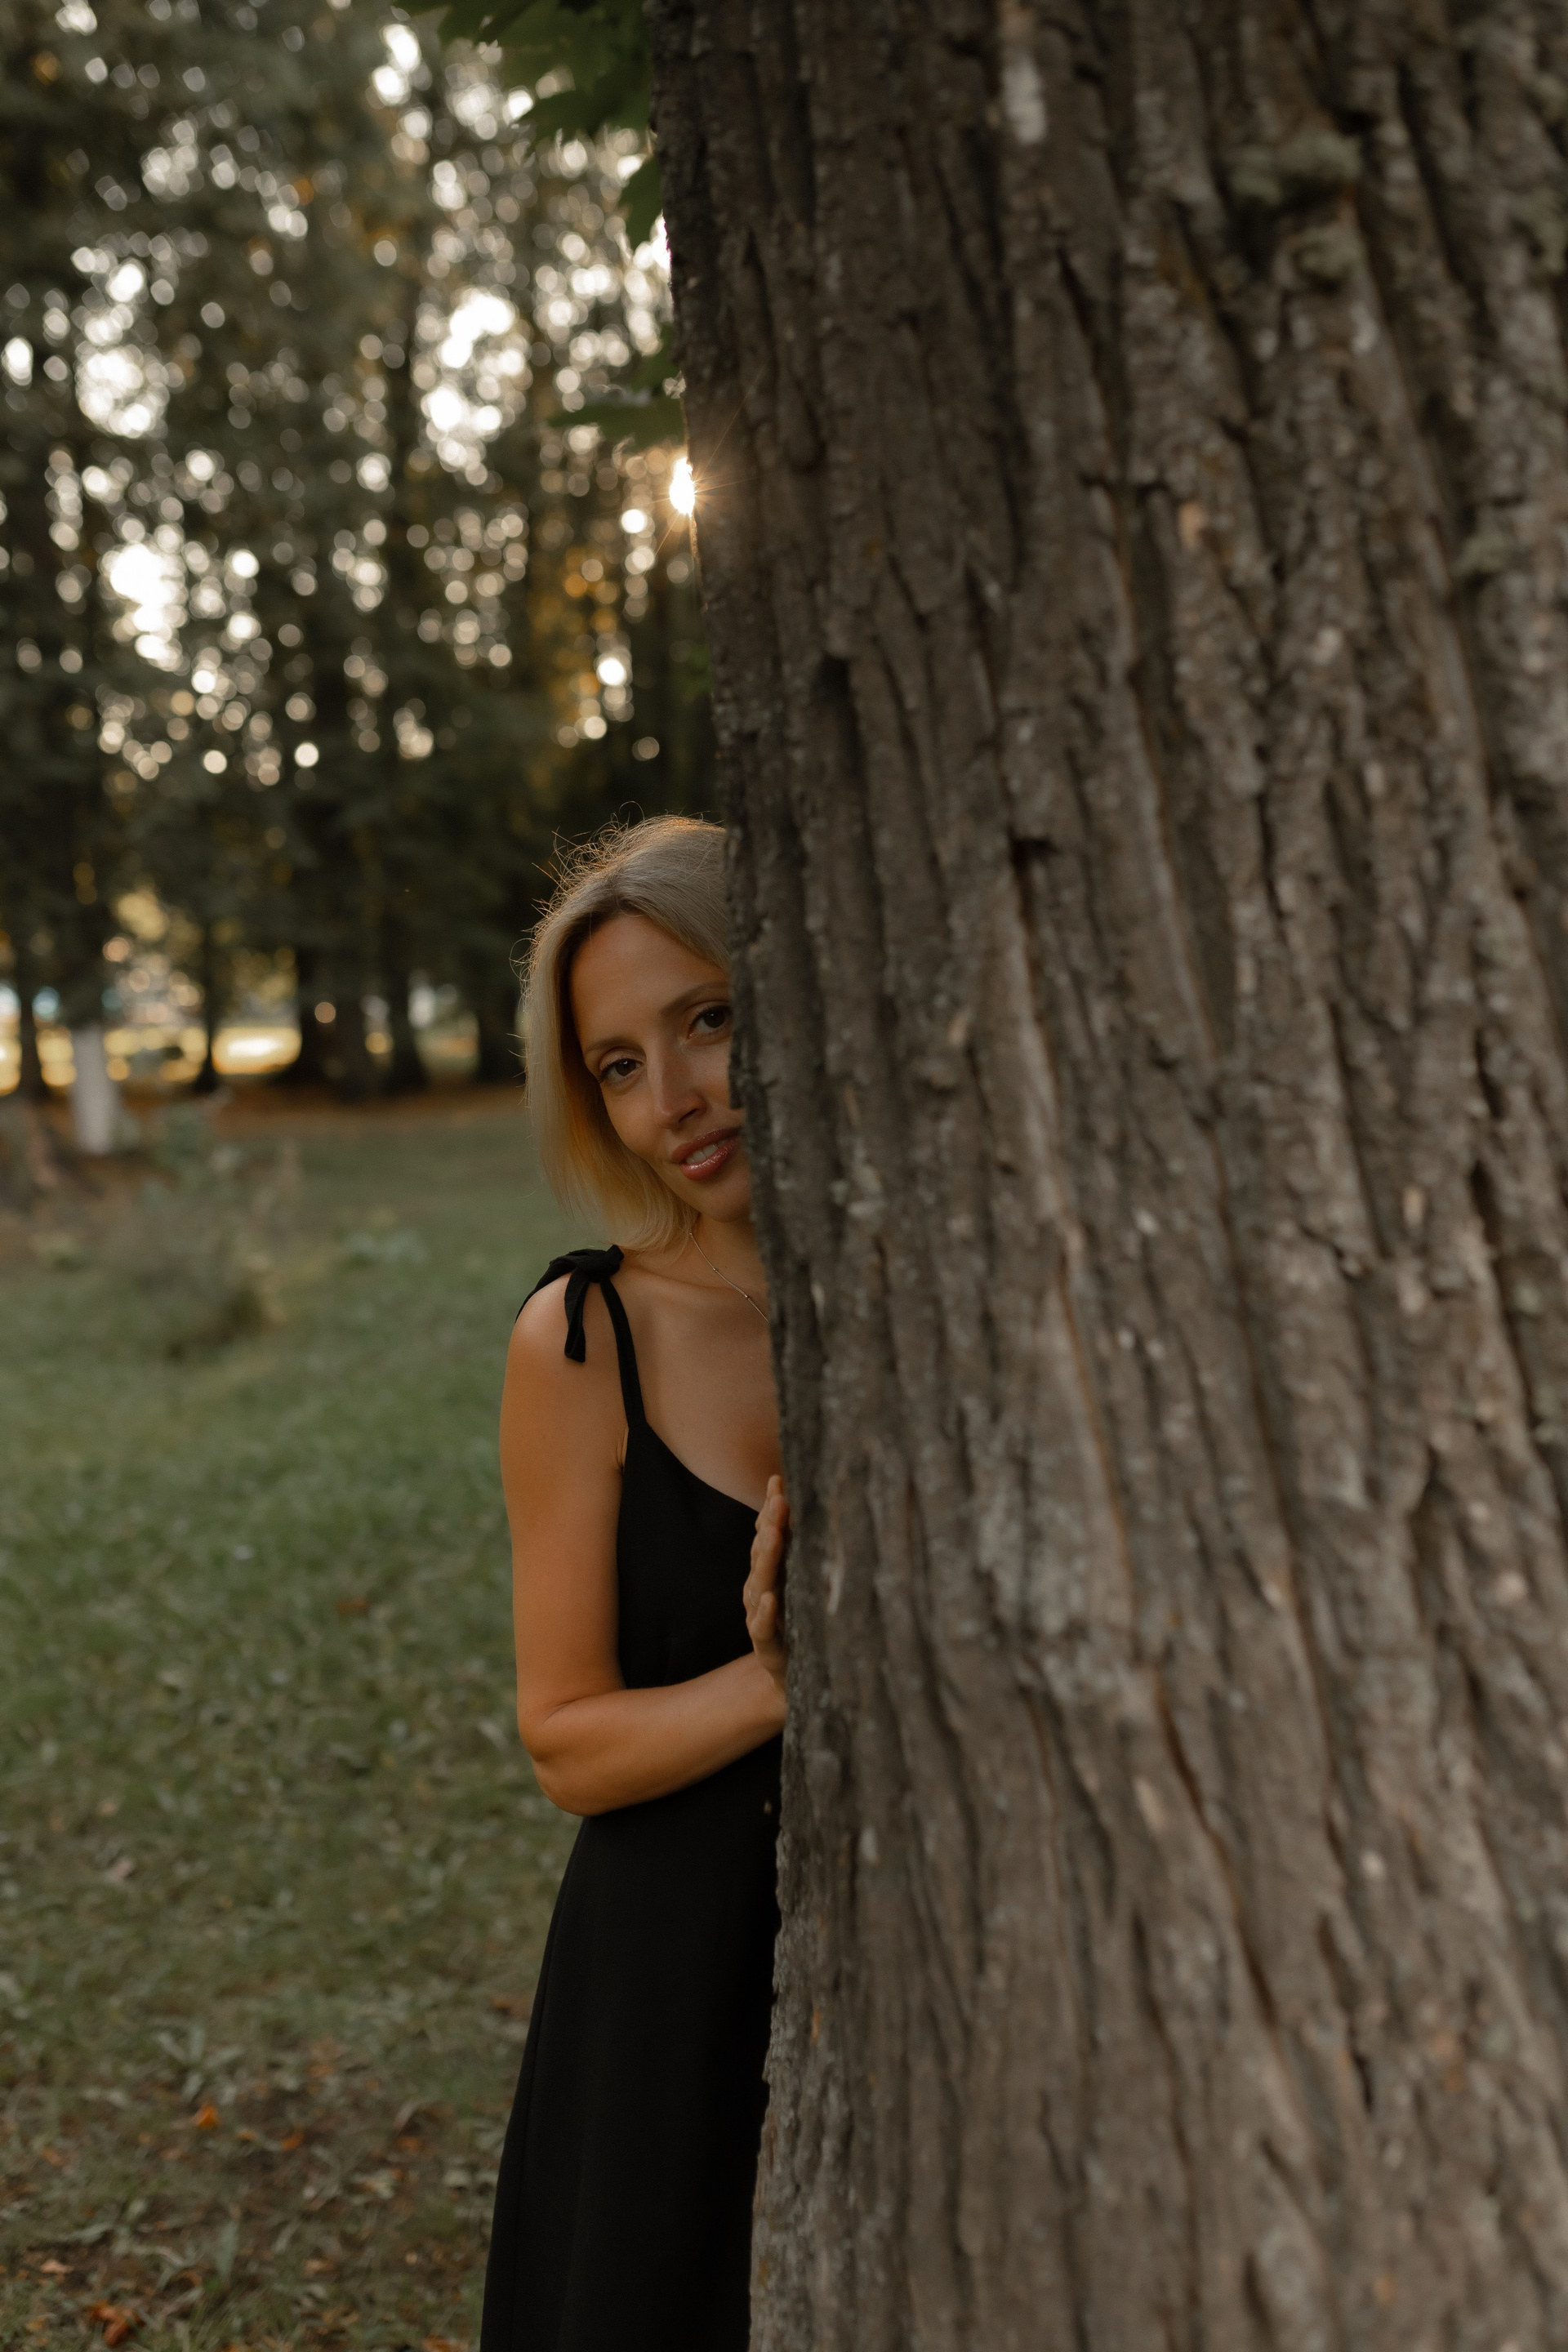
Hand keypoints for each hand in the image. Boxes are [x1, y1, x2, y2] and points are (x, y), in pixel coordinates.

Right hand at [745, 1474, 788, 1699]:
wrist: (798, 1683)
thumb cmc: (802, 1628)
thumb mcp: (804, 1588)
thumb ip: (804, 1553)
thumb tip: (812, 1510)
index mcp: (771, 1575)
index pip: (768, 1535)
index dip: (771, 1509)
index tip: (778, 1481)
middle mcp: (761, 1591)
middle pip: (763, 1554)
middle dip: (770, 1524)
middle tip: (780, 1499)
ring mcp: (762, 1619)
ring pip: (760, 1584)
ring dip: (767, 1558)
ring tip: (774, 1534)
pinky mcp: (768, 1649)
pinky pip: (762, 1628)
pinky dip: (764, 1612)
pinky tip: (770, 1597)